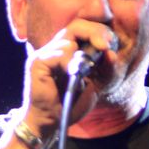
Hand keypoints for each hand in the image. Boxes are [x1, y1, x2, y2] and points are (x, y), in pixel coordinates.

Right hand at [22, 21, 119, 137]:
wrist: (51, 122)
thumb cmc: (70, 104)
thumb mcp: (96, 86)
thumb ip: (105, 70)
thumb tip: (111, 53)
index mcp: (70, 50)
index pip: (84, 28)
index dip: (99, 31)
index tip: (110, 45)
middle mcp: (57, 48)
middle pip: (76, 25)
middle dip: (95, 32)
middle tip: (105, 46)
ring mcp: (46, 53)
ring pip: (68, 38)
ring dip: (81, 54)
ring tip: (83, 73)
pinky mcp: (38, 62)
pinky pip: (58, 53)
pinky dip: (68, 61)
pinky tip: (70, 74)